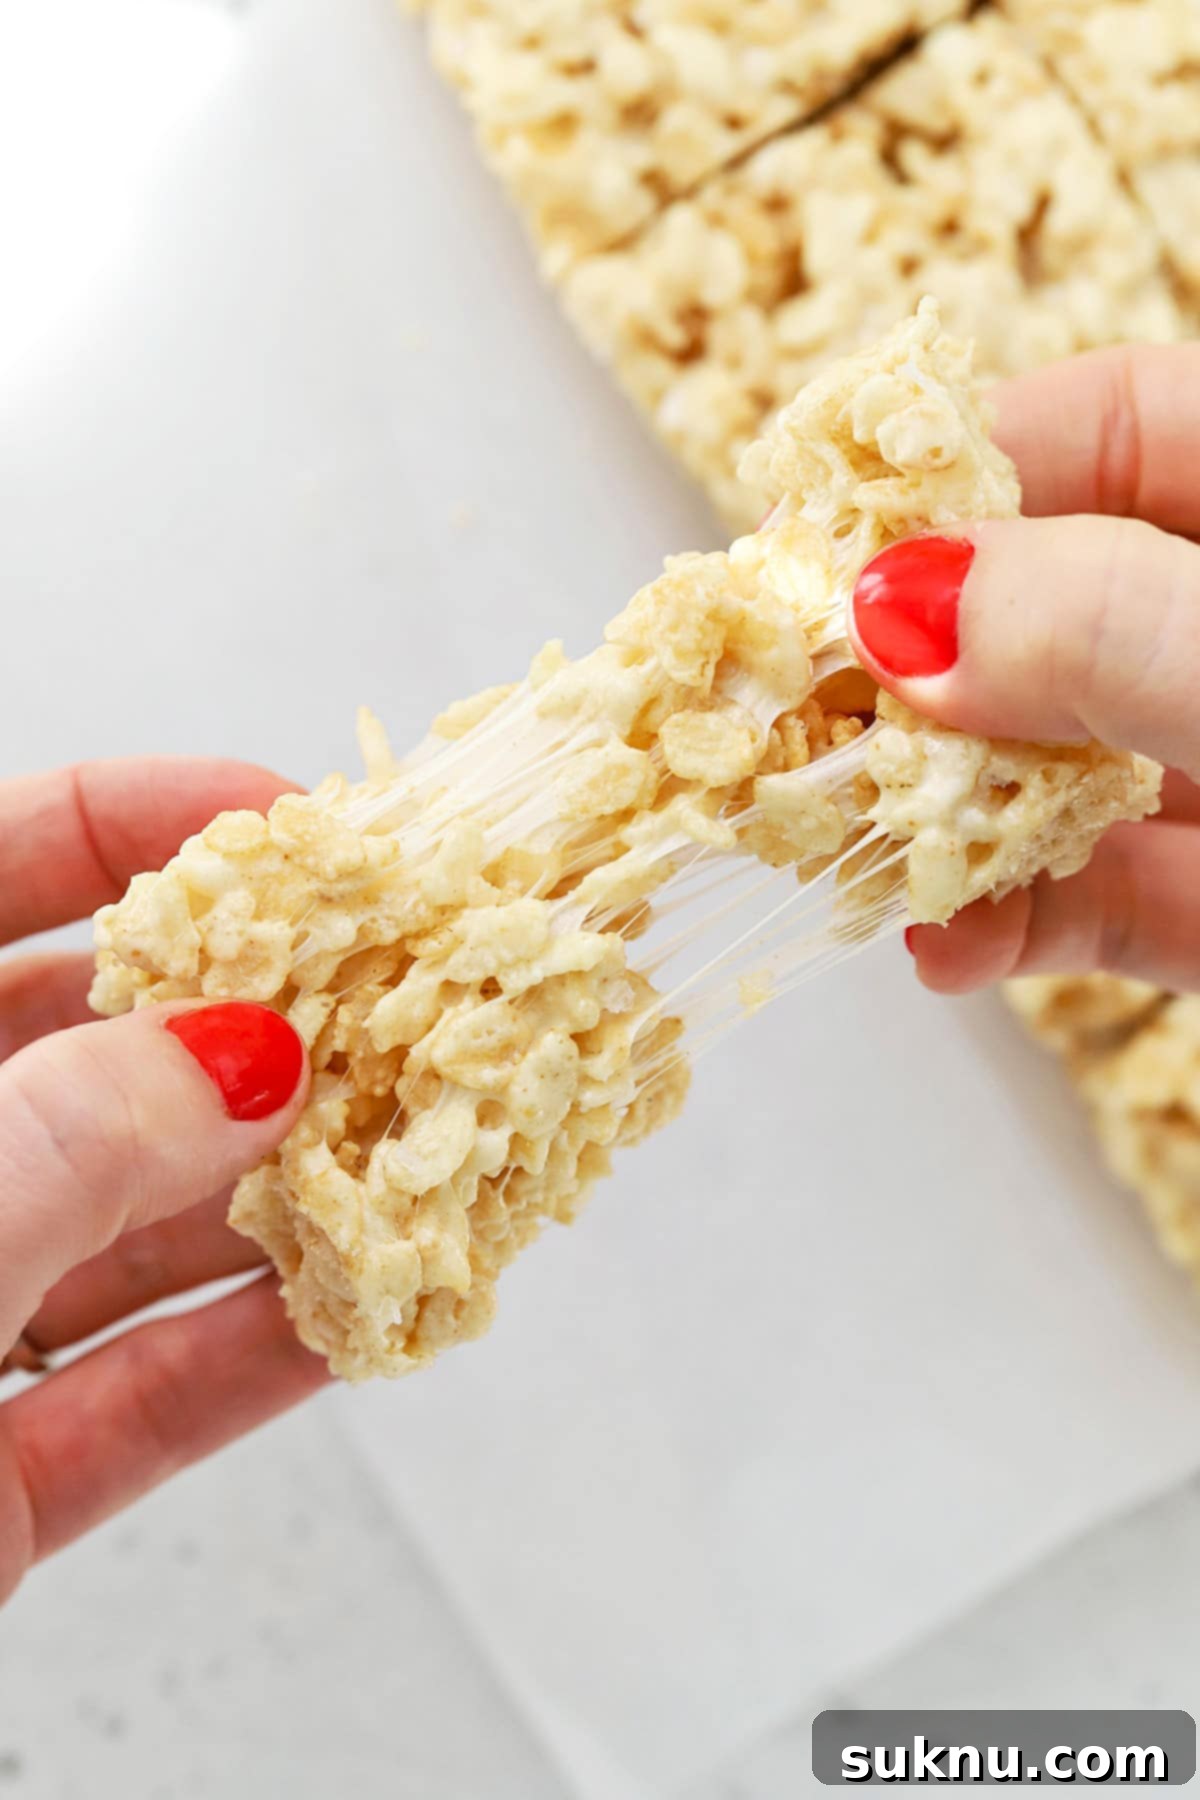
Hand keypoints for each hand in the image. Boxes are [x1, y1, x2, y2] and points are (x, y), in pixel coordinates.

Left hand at [0, 759, 325, 1603]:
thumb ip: (64, 1139)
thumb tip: (240, 1057)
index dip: (147, 819)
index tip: (295, 827)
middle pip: (83, 1045)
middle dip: (249, 1016)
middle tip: (391, 999)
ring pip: (124, 1228)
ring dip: (277, 1198)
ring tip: (410, 1155)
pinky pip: (128, 1400)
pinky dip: (244, 1363)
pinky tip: (352, 1319)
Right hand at [848, 342, 1199, 995]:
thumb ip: (1107, 624)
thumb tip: (896, 609)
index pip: (1110, 424)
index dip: (956, 466)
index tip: (819, 545)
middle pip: (1049, 603)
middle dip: (913, 663)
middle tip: (785, 709)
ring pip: (1059, 761)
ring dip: (939, 808)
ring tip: (832, 838)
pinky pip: (1104, 897)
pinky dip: (1013, 922)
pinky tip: (943, 943)